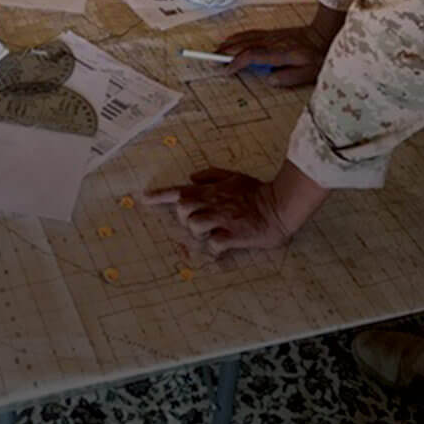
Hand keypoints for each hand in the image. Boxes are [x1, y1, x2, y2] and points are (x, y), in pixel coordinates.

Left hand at [143, 168, 291, 254]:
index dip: (160, 195)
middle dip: (183, 217)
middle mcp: (214, 203)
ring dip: (199, 232)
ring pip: (195, 226)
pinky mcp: (235, 235)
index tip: (144, 198)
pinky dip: (215, 249)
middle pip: (182, 208)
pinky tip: (223, 246)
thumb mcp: (233, 176)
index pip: (180, 190)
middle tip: (196, 221)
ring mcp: (224, 220)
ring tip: (212, 233)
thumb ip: (211, 175)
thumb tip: (191, 177)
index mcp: (212, 190)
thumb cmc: (257, 191)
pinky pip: (214, 244)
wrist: (280, 205)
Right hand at [216, 24, 330, 86]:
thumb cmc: (317, 56)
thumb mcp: (309, 73)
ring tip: (217, 50)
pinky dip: (238, 37)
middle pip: (244, 44)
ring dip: (229, 43)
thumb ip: (289, 77)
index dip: (237, 62)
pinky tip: (232, 40)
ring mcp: (271, 36)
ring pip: (245, 37)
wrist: (324, 35)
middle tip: (212, 59)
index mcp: (279, 52)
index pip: (252, 55)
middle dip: (226, 51)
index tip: (227, 70)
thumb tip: (269, 79)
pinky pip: (250, 33)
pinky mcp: (272, 33)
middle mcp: (272, 42)